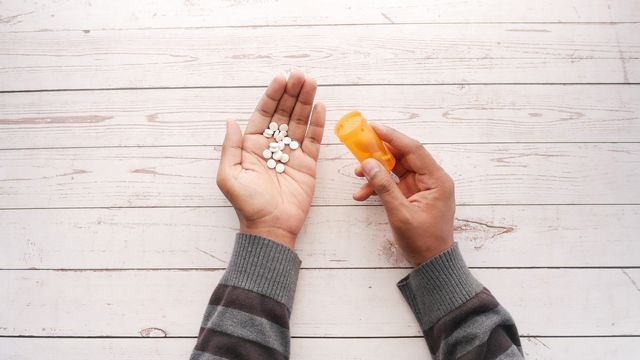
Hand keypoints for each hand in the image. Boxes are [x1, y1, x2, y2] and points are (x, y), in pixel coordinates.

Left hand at [216, 71, 324, 248]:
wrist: (271, 227)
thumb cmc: (247, 204)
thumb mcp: (229, 175)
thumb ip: (230, 147)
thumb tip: (230, 121)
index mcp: (252, 146)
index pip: (263, 114)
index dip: (272, 96)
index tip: (280, 78)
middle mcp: (272, 145)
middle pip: (284, 113)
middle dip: (292, 93)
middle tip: (300, 75)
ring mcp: (291, 153)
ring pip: (300, 122)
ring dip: (306, 102)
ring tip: (311, 82)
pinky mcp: (308, 163)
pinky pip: (313, 139)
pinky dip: (317, 123)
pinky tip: (320, 106)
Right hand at [353, 124, 454, 265]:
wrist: (432, 263)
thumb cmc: (423, 241)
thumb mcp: (401, 214)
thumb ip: (384, 187)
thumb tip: (369, 164)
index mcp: (436, 180)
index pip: (413, 149)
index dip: (392, 137)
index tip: (373, 127)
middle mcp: (431, 179)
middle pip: (403, 156)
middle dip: (380, 152)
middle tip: (360, 145)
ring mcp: (421, 186)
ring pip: (395, 168)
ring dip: (376, 171)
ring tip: (358, 175)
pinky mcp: (412, 195)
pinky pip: (393, 183)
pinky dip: (378, 186)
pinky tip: (362, 194)